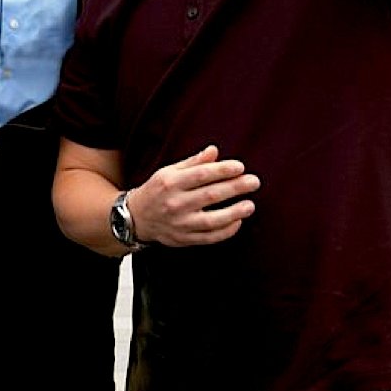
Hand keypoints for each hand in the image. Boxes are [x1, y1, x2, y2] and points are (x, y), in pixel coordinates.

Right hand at [127, 144, 260, 247]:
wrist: (136, 218)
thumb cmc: (158, 190)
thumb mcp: (169, 171)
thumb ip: (193, 162)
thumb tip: (214, 151)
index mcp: (171, 182)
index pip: (201, 174)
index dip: (223, 170)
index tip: (240, 167)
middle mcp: (175, 203)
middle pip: (210, 195)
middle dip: (235, 188)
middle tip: (254, 182)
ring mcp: (179, 224)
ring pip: (211, 220)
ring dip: (234, 213)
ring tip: (250, 205)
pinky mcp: (183, 239)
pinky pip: (208, 238)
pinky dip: (225, 232)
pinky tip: (238, 222)